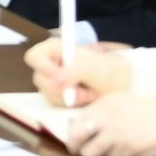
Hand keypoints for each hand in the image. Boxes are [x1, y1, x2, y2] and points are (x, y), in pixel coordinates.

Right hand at [22, 36, 136, 104]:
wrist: (121, 85)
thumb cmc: (109, 70)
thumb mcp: (94, 68)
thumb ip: (74, 70)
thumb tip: (53, 80)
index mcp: (55, 50)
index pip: (33, 57)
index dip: (44, 69)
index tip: (62, 79)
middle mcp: (50, 65)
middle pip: (39, 79)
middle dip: (62, 88)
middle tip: (83, 90)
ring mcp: (53, 81)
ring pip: (47, 94)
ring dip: (69, 98)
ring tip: (89, 94)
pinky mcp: (57, 96)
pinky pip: (55, 104)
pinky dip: (71, 105)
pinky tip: (85, 99)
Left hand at [50, 94, 155, 155]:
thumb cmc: (154, 113)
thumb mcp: (124, 104)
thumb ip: (102, 115)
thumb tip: (80, 131)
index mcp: (106, 103)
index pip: (76, 121)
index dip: (74, 135)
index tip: (76, 141)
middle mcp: (107, 117)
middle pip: (76, 138)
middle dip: (76, 148)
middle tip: (80, 153)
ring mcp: (117, 134)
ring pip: (92, 154)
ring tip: (112, 152)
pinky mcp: (128, 150)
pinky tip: (126, 154)